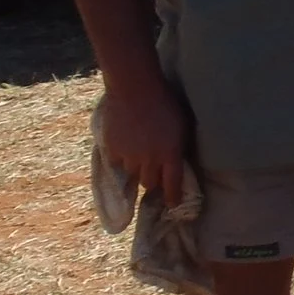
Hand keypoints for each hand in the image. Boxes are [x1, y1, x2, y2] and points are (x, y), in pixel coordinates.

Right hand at [99, 77, 193, 208]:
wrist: (134, 89)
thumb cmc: (165, 102)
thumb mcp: (181, 125)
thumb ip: (178, 146)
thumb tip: (177, 162)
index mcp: (171, 153)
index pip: (173, 184)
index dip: (172, 196)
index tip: (172, 204)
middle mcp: (150, 160)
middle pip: (150, 183)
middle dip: (153, 180)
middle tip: (153, 172)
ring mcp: (129, 156)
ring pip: (133, 174)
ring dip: (137, 169)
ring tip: (138, 154)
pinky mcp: (112, 150)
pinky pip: (117, 163)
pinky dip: (121, 159)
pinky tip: (124, 146)